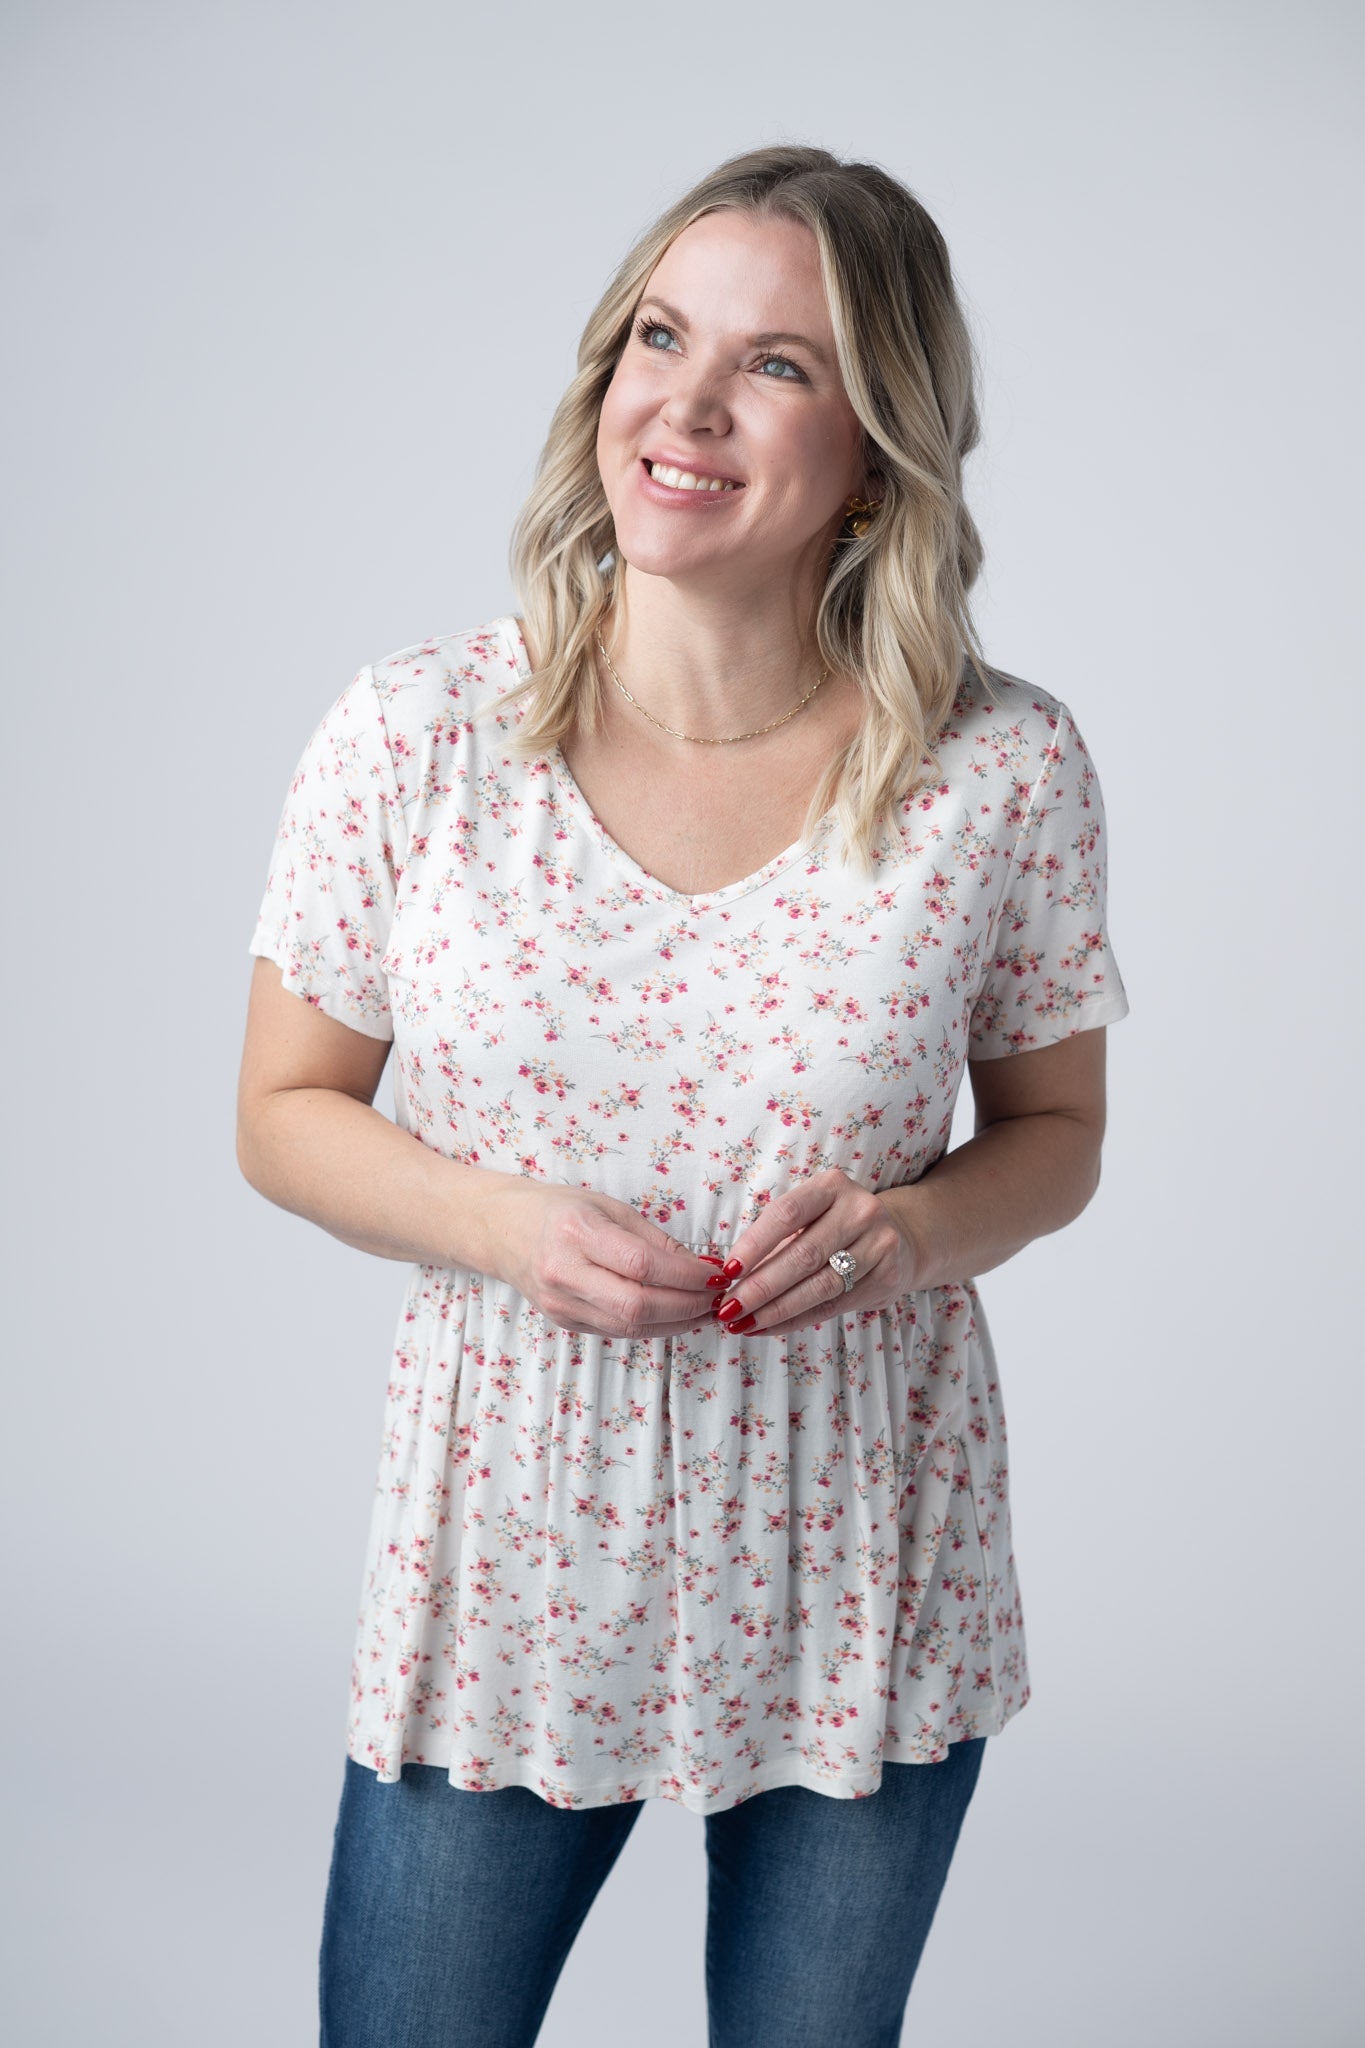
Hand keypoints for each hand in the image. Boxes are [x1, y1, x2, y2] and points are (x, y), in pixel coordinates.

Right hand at [491, 1181, 718, 1339]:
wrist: (506, 1231)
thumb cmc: (563, 1211)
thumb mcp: (610, 1207)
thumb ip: (654, 1239)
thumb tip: (702, 1267)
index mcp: (577, 1232)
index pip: (642, 1264)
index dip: (687, 1275)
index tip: (717, 1273)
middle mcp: (564, 1272)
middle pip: (637, 1305)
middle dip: (688, 1306)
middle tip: (717, 1296)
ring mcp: (561, 1303)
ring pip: (630, 1326)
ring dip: (677, 1322)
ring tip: (705, 1309)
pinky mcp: (564, 1322)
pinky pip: (618, 1331)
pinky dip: (653, 1326)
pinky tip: (675, 1315)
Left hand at [707, 1168, 922, 1339]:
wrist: (900, 1238)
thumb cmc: (836, 1225)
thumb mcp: (811, 1215)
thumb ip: (776, 1238)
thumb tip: (728, 1274)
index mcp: (832, 1186)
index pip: (786, 1214)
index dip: (754, 1244)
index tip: (728, 1270)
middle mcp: (860, 1210)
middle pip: (802, 1255)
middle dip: (760, 1286)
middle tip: (729, 1308)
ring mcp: (879, 1244)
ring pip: (819, 1286)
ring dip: (776, 1309)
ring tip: (744, 1323)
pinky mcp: (887, 1278)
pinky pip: (833, 1306)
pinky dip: (796, 1319)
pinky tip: (770, 1326)